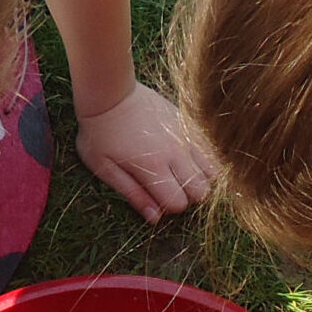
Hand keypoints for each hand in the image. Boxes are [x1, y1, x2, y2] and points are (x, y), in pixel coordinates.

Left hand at [76, 82, 215, 221]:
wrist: (111, 93)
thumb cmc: (100, 134)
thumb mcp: (104, 168)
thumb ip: (132, 193)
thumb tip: (155, 218)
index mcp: (153, 168)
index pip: (178, 203)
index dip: (167, 207)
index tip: (155, 197)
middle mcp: (175, 154)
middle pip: (201, 191)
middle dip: (187, 196)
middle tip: (168, 187)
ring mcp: (185, 138)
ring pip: (211, 172)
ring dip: (198, 180)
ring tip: (179, 175)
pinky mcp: (189, 125)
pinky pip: (210, 151)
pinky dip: (204, 162)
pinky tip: (187, 160)